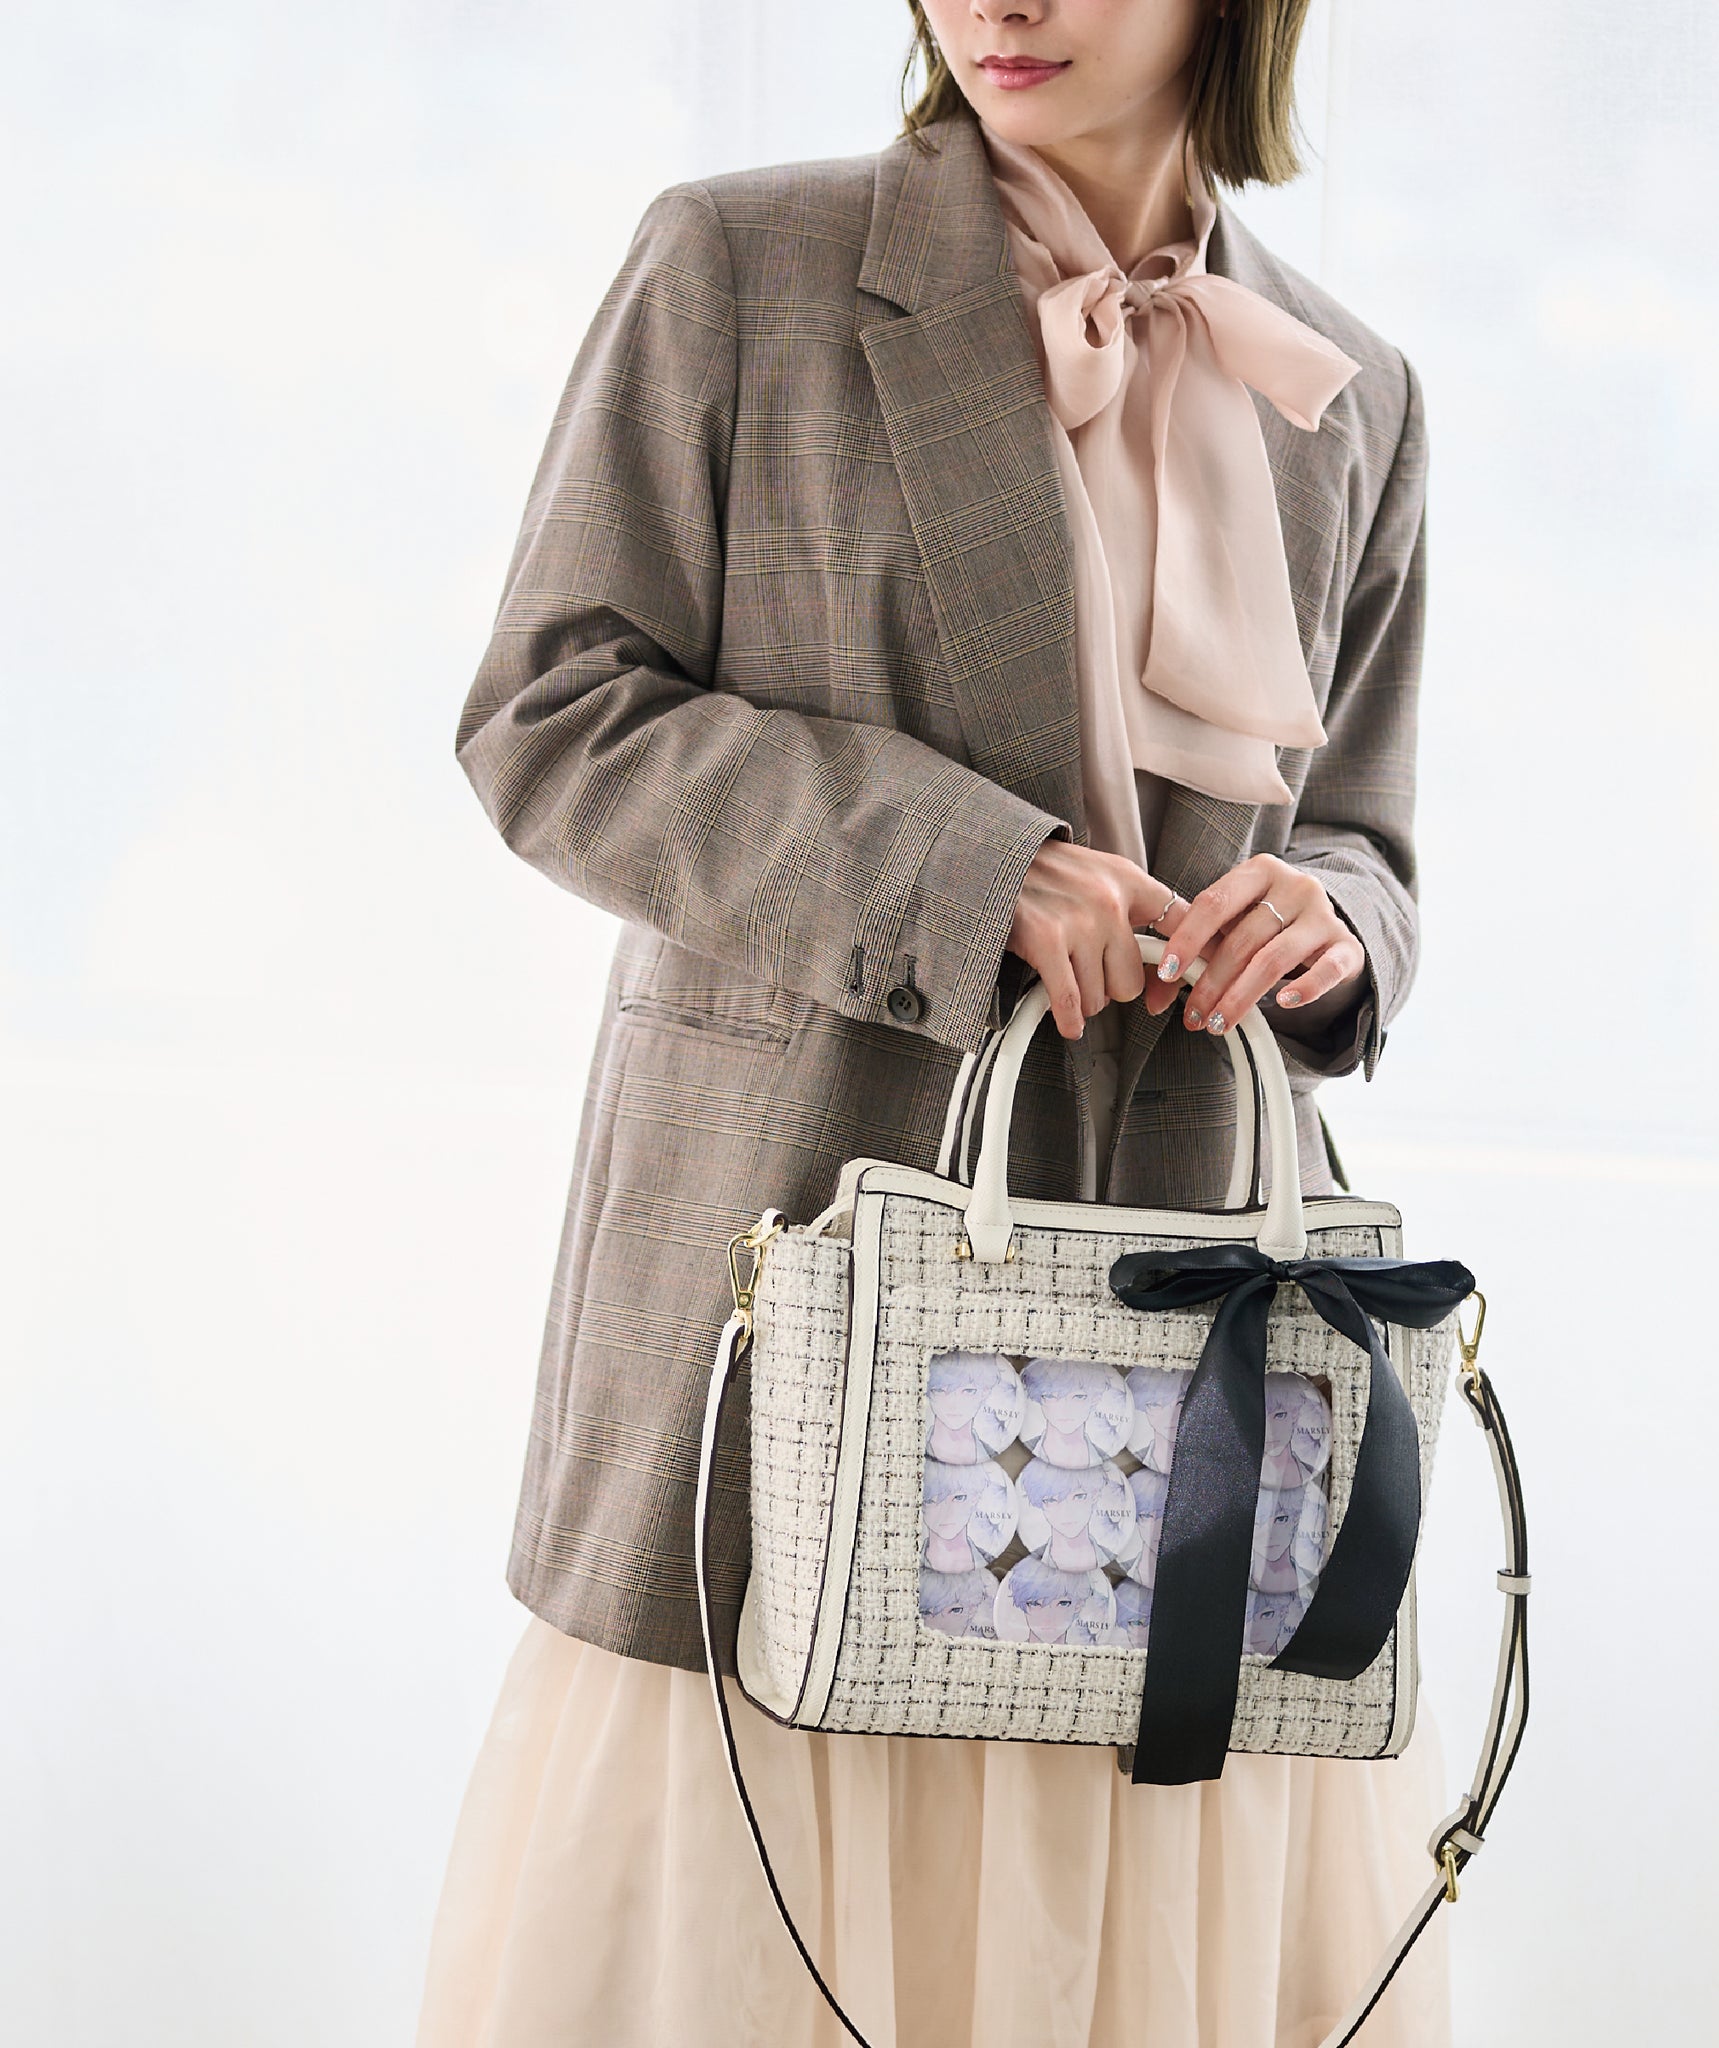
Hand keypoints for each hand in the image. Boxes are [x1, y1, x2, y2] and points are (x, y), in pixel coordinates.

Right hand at [1006, 841, 1181, 1040]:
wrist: (990, 857)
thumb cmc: (1044, 874)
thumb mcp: (1098, 874)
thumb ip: (1133, 909)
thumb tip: (1166, 969)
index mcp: (1129, 880)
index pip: (1183, 925)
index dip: (1188, 964)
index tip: (1189, 986)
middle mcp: (1109, 900)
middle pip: (1132, 982)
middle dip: (1109, 989)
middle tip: (1088, 976)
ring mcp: (1079, 921)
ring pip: (1099, 997)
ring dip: (1081, 998)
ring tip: (1062, 975)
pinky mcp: (1046, 940)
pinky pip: (1070, 1001)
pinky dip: (1069, 1020)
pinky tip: (1068, 1023)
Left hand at [1141, 854, 1363, 1037]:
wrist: (1327, 928)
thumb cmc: (1268, 925)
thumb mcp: (1236, 922)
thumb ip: (1202, 944)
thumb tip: (1158, 987)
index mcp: (1259, 871)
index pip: (1214, 903)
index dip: (1187, 939)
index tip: (1166, 972)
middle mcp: (1295, 886)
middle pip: (1242, 939)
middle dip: (1211, 982)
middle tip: (1192, 1015)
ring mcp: (1324, 915)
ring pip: (1274, 959)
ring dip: (1241, 997)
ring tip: (1219, 1023)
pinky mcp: (1348, 946)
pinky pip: (1327, 970)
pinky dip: (1305, 988)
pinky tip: (1283, 1004)